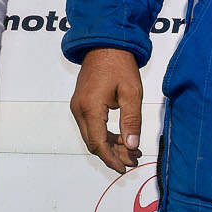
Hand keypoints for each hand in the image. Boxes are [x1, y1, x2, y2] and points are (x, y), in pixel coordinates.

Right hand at [69, 48, 143, 173]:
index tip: (126, 168)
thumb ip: (131, 121)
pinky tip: (122, 138)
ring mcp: (78, 106)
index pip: (98, 143)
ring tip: (132, 151)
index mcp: (90, 107)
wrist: (104, 44)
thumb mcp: (131, 92)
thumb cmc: (119, 65)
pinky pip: (91, 126)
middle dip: (113, 155)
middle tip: (133, 160)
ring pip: (92, 136)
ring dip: (110, 146)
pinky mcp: (81, 104)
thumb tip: (132, 146)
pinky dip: (105, 135)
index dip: (112, 159)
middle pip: (93, 143)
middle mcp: (79, 109)